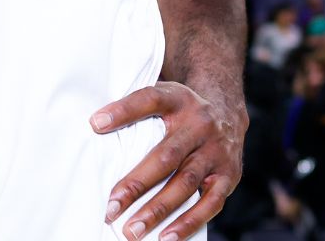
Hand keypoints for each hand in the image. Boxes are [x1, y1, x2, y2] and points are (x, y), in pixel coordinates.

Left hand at [93, 81, 246, 240]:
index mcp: (180, 100)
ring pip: (185, 182)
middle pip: (166, 156)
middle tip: (111, 208)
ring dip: (157, 209)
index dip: (124, 111)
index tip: (95, 124)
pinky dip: (189, 222)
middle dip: (137, 184)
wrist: (229, 112)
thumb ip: (135, 110)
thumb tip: (95, 125)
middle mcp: (201, 124)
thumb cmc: (181, 113)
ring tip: (132, 231)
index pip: (151, 99)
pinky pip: (210, 202)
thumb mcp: (164, 98)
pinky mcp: (229, 175)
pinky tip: (166, 237)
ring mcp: (217, 151)